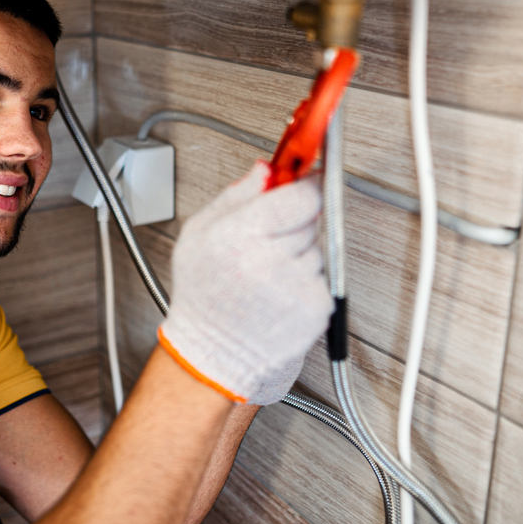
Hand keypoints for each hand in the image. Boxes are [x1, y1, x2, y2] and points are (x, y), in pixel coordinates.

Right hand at [158, 162, 332, 404]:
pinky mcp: (317, 308)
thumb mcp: (199, 234)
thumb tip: (266, 169)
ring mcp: (298, 286)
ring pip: (317, 246)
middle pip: (311, 217)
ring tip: (266, 272)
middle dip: (294, 221)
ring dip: (299, 252)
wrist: (213, 355)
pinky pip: (323, 276)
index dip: (302, 185)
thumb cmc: (202, 296)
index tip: (304, 177)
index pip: (300, 194)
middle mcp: (270, 262)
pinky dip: (305, 280)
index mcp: (238, 236)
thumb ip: (236, 195)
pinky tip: (278, 291)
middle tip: (265, 239)